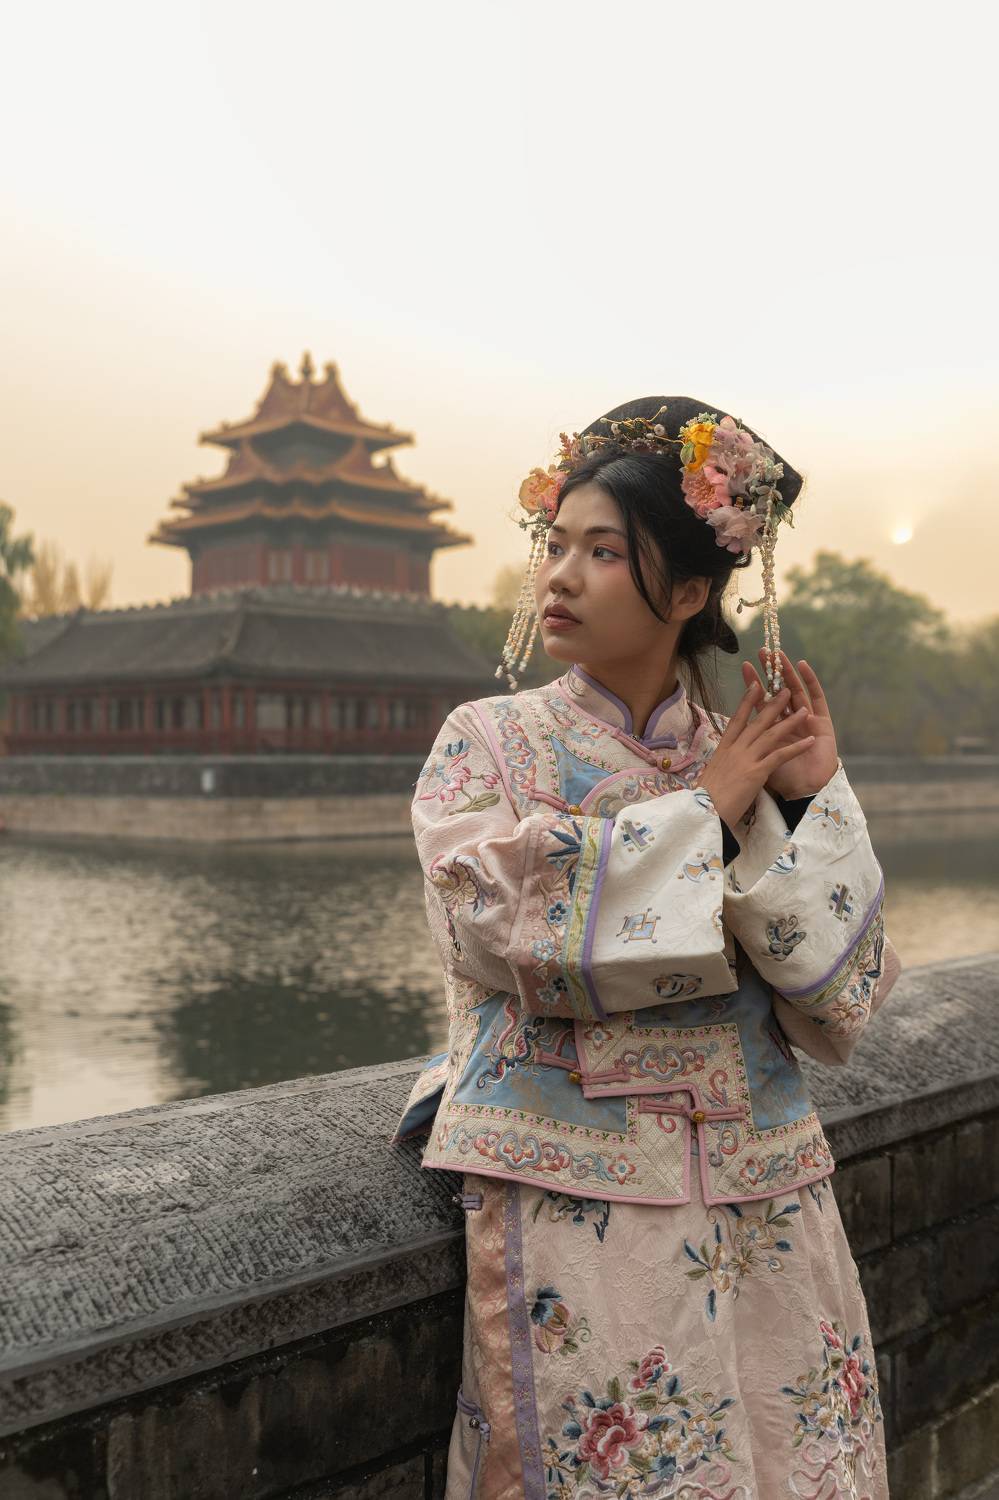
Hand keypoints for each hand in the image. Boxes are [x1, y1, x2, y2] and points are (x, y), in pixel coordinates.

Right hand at [696, 679, 814, 827]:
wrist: (703, 812)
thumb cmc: (705, 798)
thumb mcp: (711, 774)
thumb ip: (722, 764)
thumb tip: (725, 762)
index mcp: (723, 749)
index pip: (737, 720)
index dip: (747, 702)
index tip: (755, 686)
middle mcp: (735, 749)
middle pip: (757, 722)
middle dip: (773, 704)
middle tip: (785, 690)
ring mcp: (746, 759)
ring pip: (771, 734)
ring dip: (790, 721)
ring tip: (804, 710)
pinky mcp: (756, 772)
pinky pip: (780, 756)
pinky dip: (797, 748)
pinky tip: (810, 741)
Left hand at [739, 651, 838, 798]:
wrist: (806, 793)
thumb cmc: (783, 780)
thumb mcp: (758, 760)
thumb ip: (748, 748)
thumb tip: (725, 743)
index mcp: (773, 730)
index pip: (761, 703)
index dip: (754, 686)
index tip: (744, 667)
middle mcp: (790, 722)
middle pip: (778, 692)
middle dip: (770, 672)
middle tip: (763, 651)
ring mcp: (807, 720)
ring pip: (795, 690)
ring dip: (787, 672)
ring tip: (780, 653)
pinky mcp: (822, 722)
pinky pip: (817, 698)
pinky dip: (810, 681)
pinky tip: (802, 665)